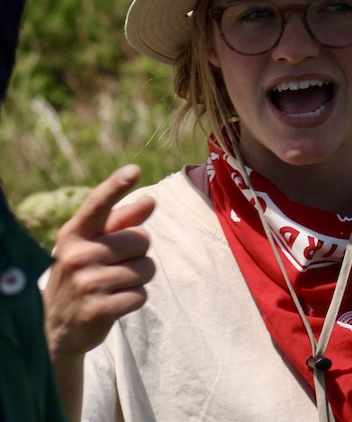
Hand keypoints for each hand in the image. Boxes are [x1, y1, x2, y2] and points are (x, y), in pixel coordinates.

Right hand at [44, 164, 154, 364]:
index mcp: (74, 233)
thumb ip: (121, 221)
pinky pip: (141, 295)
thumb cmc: (82, 273)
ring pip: (146, 268)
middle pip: (141, 239)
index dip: (116, 186)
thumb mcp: (91, 244)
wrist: (55, 327)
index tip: (134, 170)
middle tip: (115, 265)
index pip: (99, 204)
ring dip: (139, 278)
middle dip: (138, 252)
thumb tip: (150, 201)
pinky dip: (135, 299)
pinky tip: (114, 303)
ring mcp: (86, 284)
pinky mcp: (97, 310)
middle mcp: (78, 255)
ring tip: (115, 285)